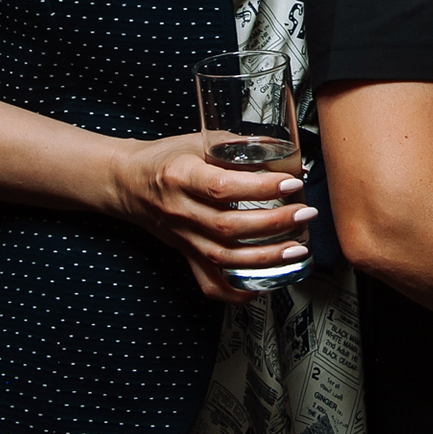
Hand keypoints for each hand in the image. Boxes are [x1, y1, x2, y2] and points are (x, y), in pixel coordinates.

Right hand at [107, 132, 316, 303]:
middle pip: (228, 227)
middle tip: (304, 213)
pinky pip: (209, 283)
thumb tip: (284, 152)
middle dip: (274, 223)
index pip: (222, 188)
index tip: (291, 183)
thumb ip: (238, 147)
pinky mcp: (185, 255)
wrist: (128, 182)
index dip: (260, 188)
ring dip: (265, 258)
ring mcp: (182, 238)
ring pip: (224, 258)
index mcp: (181, 176)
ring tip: (297, 249)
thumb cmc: (166, 158)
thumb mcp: (199, 141)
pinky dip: (236, 291)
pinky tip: (263, 286)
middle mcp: (180, 211)